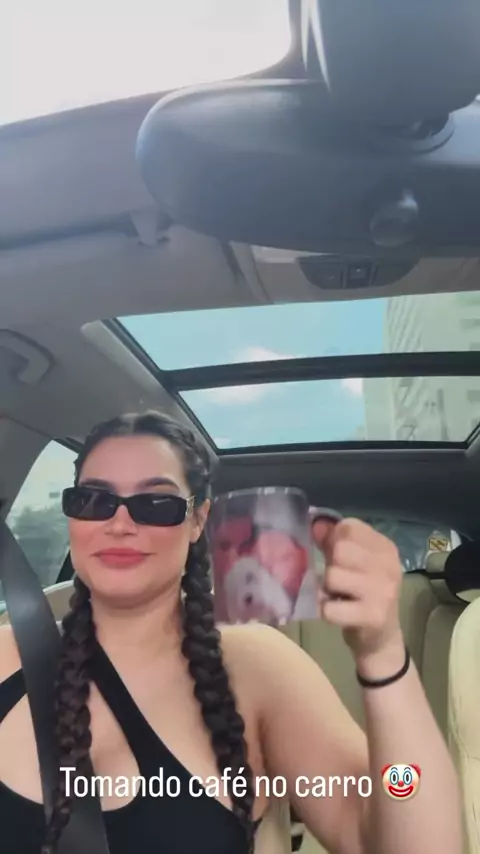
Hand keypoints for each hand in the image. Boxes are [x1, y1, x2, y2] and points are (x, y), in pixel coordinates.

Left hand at [312, 516, 404, 676]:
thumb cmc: (363, 594)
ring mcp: (383, 591)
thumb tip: (316, 524)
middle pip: (340, 550)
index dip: (333, 540)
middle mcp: (389, 566)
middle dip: (330, 565)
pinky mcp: (372, 616)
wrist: (381, 639)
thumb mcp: (355, 563)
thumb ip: (334, 541)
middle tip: (337, 580)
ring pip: (332, 576)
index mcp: (385, 548)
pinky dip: (325, 610)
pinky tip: (336, 612)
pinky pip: (329, 608)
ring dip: (326, 589)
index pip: (349, 527)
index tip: (336, 556)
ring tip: (337, 596)